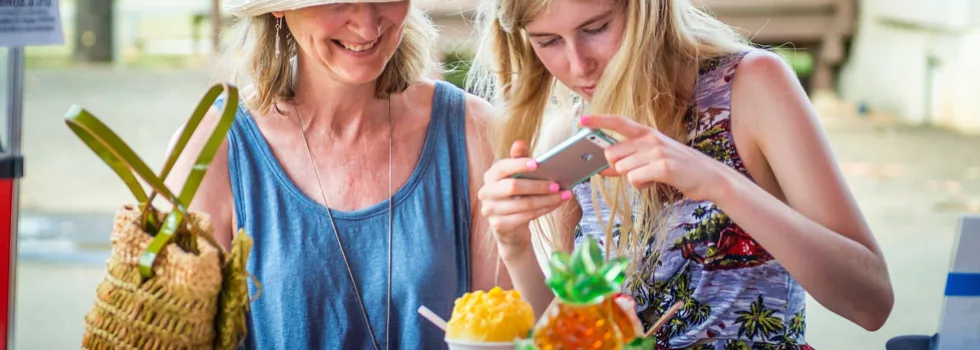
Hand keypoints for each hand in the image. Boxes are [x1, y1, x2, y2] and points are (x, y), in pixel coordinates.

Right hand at [478, 140, 572, 246]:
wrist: (509, 226)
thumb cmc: (515, 195)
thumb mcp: (517, 175)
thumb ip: (519, 159)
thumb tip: (519, 142)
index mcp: (490, 176)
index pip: (502, 167)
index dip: (519, 165)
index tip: (537, 164)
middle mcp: (486, 192)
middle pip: (513, 187)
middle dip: (538, 186)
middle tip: (557, 185)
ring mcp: (490, 210)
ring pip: (524, 204)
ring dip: (547, 200)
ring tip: (563, 195)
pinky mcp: (499, 225)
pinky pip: (526, 217)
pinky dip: (544, 210)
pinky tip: (554, 205)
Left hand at [579, 115, 733, 200]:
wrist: (710, 177)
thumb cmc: (679, 168)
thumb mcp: (653, 159)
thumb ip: (628, 160)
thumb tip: (602, 168)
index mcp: (647, 133)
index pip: (618, 122)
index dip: (598, 121)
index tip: (581, 120)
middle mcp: (650, 139)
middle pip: (612, 153)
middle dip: (617, 167)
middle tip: (637, 171)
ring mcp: (657, 151)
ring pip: (622, 169)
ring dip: (633, 178)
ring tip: (651, 176)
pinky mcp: (662, 167)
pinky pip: (634, 179)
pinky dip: (641, 185)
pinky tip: (654, 182)